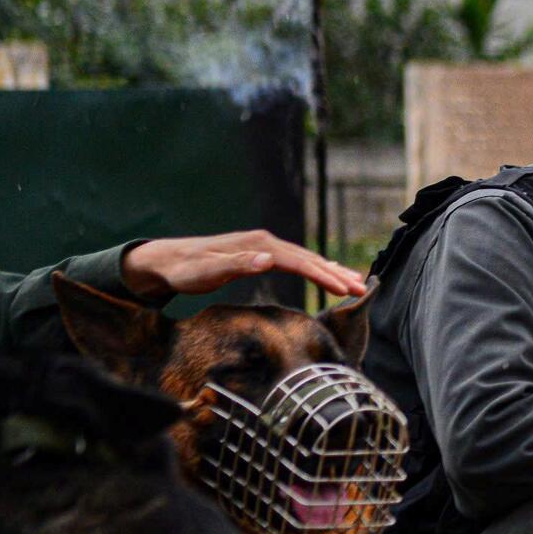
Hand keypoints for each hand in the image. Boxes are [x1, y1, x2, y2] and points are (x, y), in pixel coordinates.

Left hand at [121, 231, 368, 300]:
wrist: (169, 260)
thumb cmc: (186, 270)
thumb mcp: (207, 271)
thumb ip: (238, 264)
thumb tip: (268, 259)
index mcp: (259, 246)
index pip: (300, 262)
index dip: (324, 276)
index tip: (345, 290)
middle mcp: (266, 243)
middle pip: (310, 258)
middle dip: (338, 274)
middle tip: (363, 289)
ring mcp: (265, 247)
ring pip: (307, 258)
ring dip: (332, 270)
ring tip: (358, 281)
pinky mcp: (262, 254)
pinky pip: (298, 260)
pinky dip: (318, 266)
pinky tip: (330, 271)